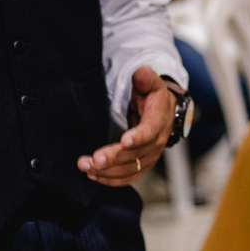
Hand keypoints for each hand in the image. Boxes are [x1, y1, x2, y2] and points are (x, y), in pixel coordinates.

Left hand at [77, 66, 175, 185]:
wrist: (164, 111)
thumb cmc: (153, 96)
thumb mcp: (151, 83)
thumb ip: (145, 78)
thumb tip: (143, 72)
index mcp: (159, 122)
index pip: (149, 132)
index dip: (138, 138)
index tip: (123, 141)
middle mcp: (156, 143)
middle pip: (135, 155)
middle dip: (114, 158)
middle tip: (94, 160)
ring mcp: (150, 156)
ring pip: (130, 169)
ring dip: (107, 171)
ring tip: (85, 166)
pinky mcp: (142, 164)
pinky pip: (128, 177)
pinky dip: (111, 179)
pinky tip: (93, 175)